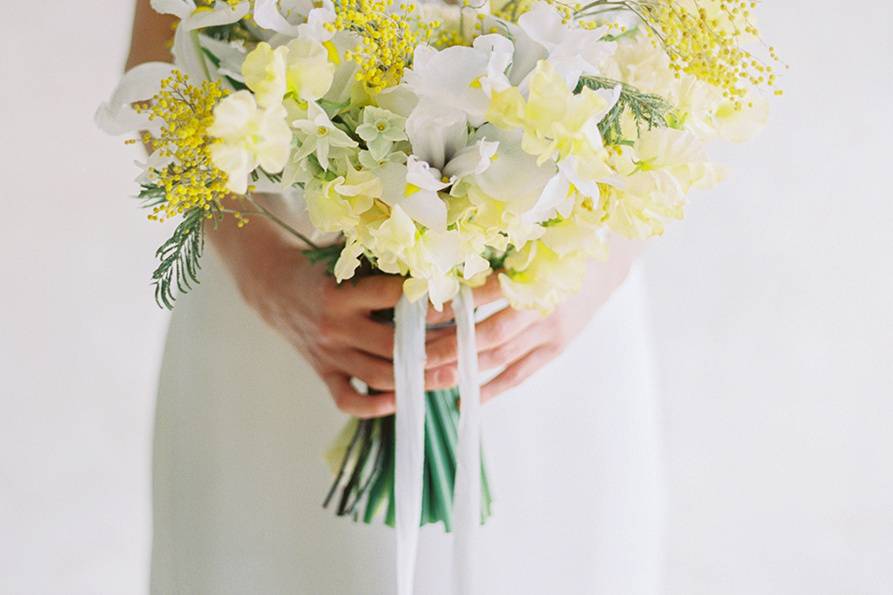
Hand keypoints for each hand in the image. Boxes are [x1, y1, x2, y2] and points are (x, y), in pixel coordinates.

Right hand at [209, 211, 457, 418]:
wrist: (273, 283)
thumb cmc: (323, 263)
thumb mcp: (348, 252)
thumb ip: (385, 257)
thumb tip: (437, 251)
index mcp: (341, 292)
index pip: (392, 297)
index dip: (429, 300)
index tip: (463, 298)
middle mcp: (335, 326)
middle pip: (392, 345)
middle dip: (435, 348)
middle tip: (470, 345)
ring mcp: (329, 354)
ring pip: (378, 377)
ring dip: (417, 380)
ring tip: (452, 375)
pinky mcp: (323, 372)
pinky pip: (350, 400)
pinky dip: (377, 405)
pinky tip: (403, 399)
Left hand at [426, 239, 641, 401]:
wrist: (604, 268)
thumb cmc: (557, 251)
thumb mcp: (529, 246)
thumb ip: (495, 259)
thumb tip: (444, 274)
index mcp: (536, 277)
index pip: (486, 295)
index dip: (454, 306)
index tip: (420, 312)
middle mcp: (543, 309)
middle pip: (490, 334)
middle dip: (450, 346)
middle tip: (416, 354)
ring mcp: (551, 334)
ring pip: (501, 358)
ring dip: (464, 369)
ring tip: (430, 376)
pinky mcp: (554, 350)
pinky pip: (519, 374)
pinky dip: (491, 389)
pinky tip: (463, 398)